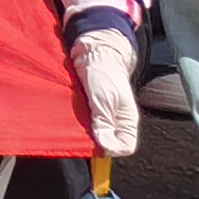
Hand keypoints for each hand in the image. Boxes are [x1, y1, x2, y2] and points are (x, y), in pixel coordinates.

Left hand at [71, 30, 141, 157]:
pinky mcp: (90, 108)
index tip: (98, 143)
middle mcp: (116, 120)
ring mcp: (102, 114)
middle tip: (83, 134)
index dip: (112, 148)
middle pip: (108, 142)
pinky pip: (84, 123)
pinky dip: (76, 122)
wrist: (92, 50)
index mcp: (127, 120)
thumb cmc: (103, 71)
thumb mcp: (104, 99)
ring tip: (75, 123)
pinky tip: (71, 116)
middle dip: (95, 141)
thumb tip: (104, 147)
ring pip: (94, 134)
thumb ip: (104, 123)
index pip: (125, 146)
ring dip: (83, 131)